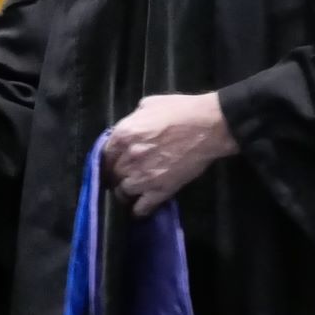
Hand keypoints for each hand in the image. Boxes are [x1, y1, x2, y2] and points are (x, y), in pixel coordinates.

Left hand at [101, 93, 233, 214]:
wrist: (210, 126)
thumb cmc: (182, 111)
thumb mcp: (149, 104)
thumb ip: (133, 119)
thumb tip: (128, 129)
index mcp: (123, 135)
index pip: (104, 155)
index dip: (109, 160)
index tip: (113, 163)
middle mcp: (129, 158)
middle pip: (113, 175)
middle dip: (117, 176)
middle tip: (124, 176)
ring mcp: (143, 177)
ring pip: (123, 192)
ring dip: (126, 191)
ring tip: (134, 190)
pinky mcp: (160, 190)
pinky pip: (141, 208)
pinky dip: (138, 210)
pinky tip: (140, 207)